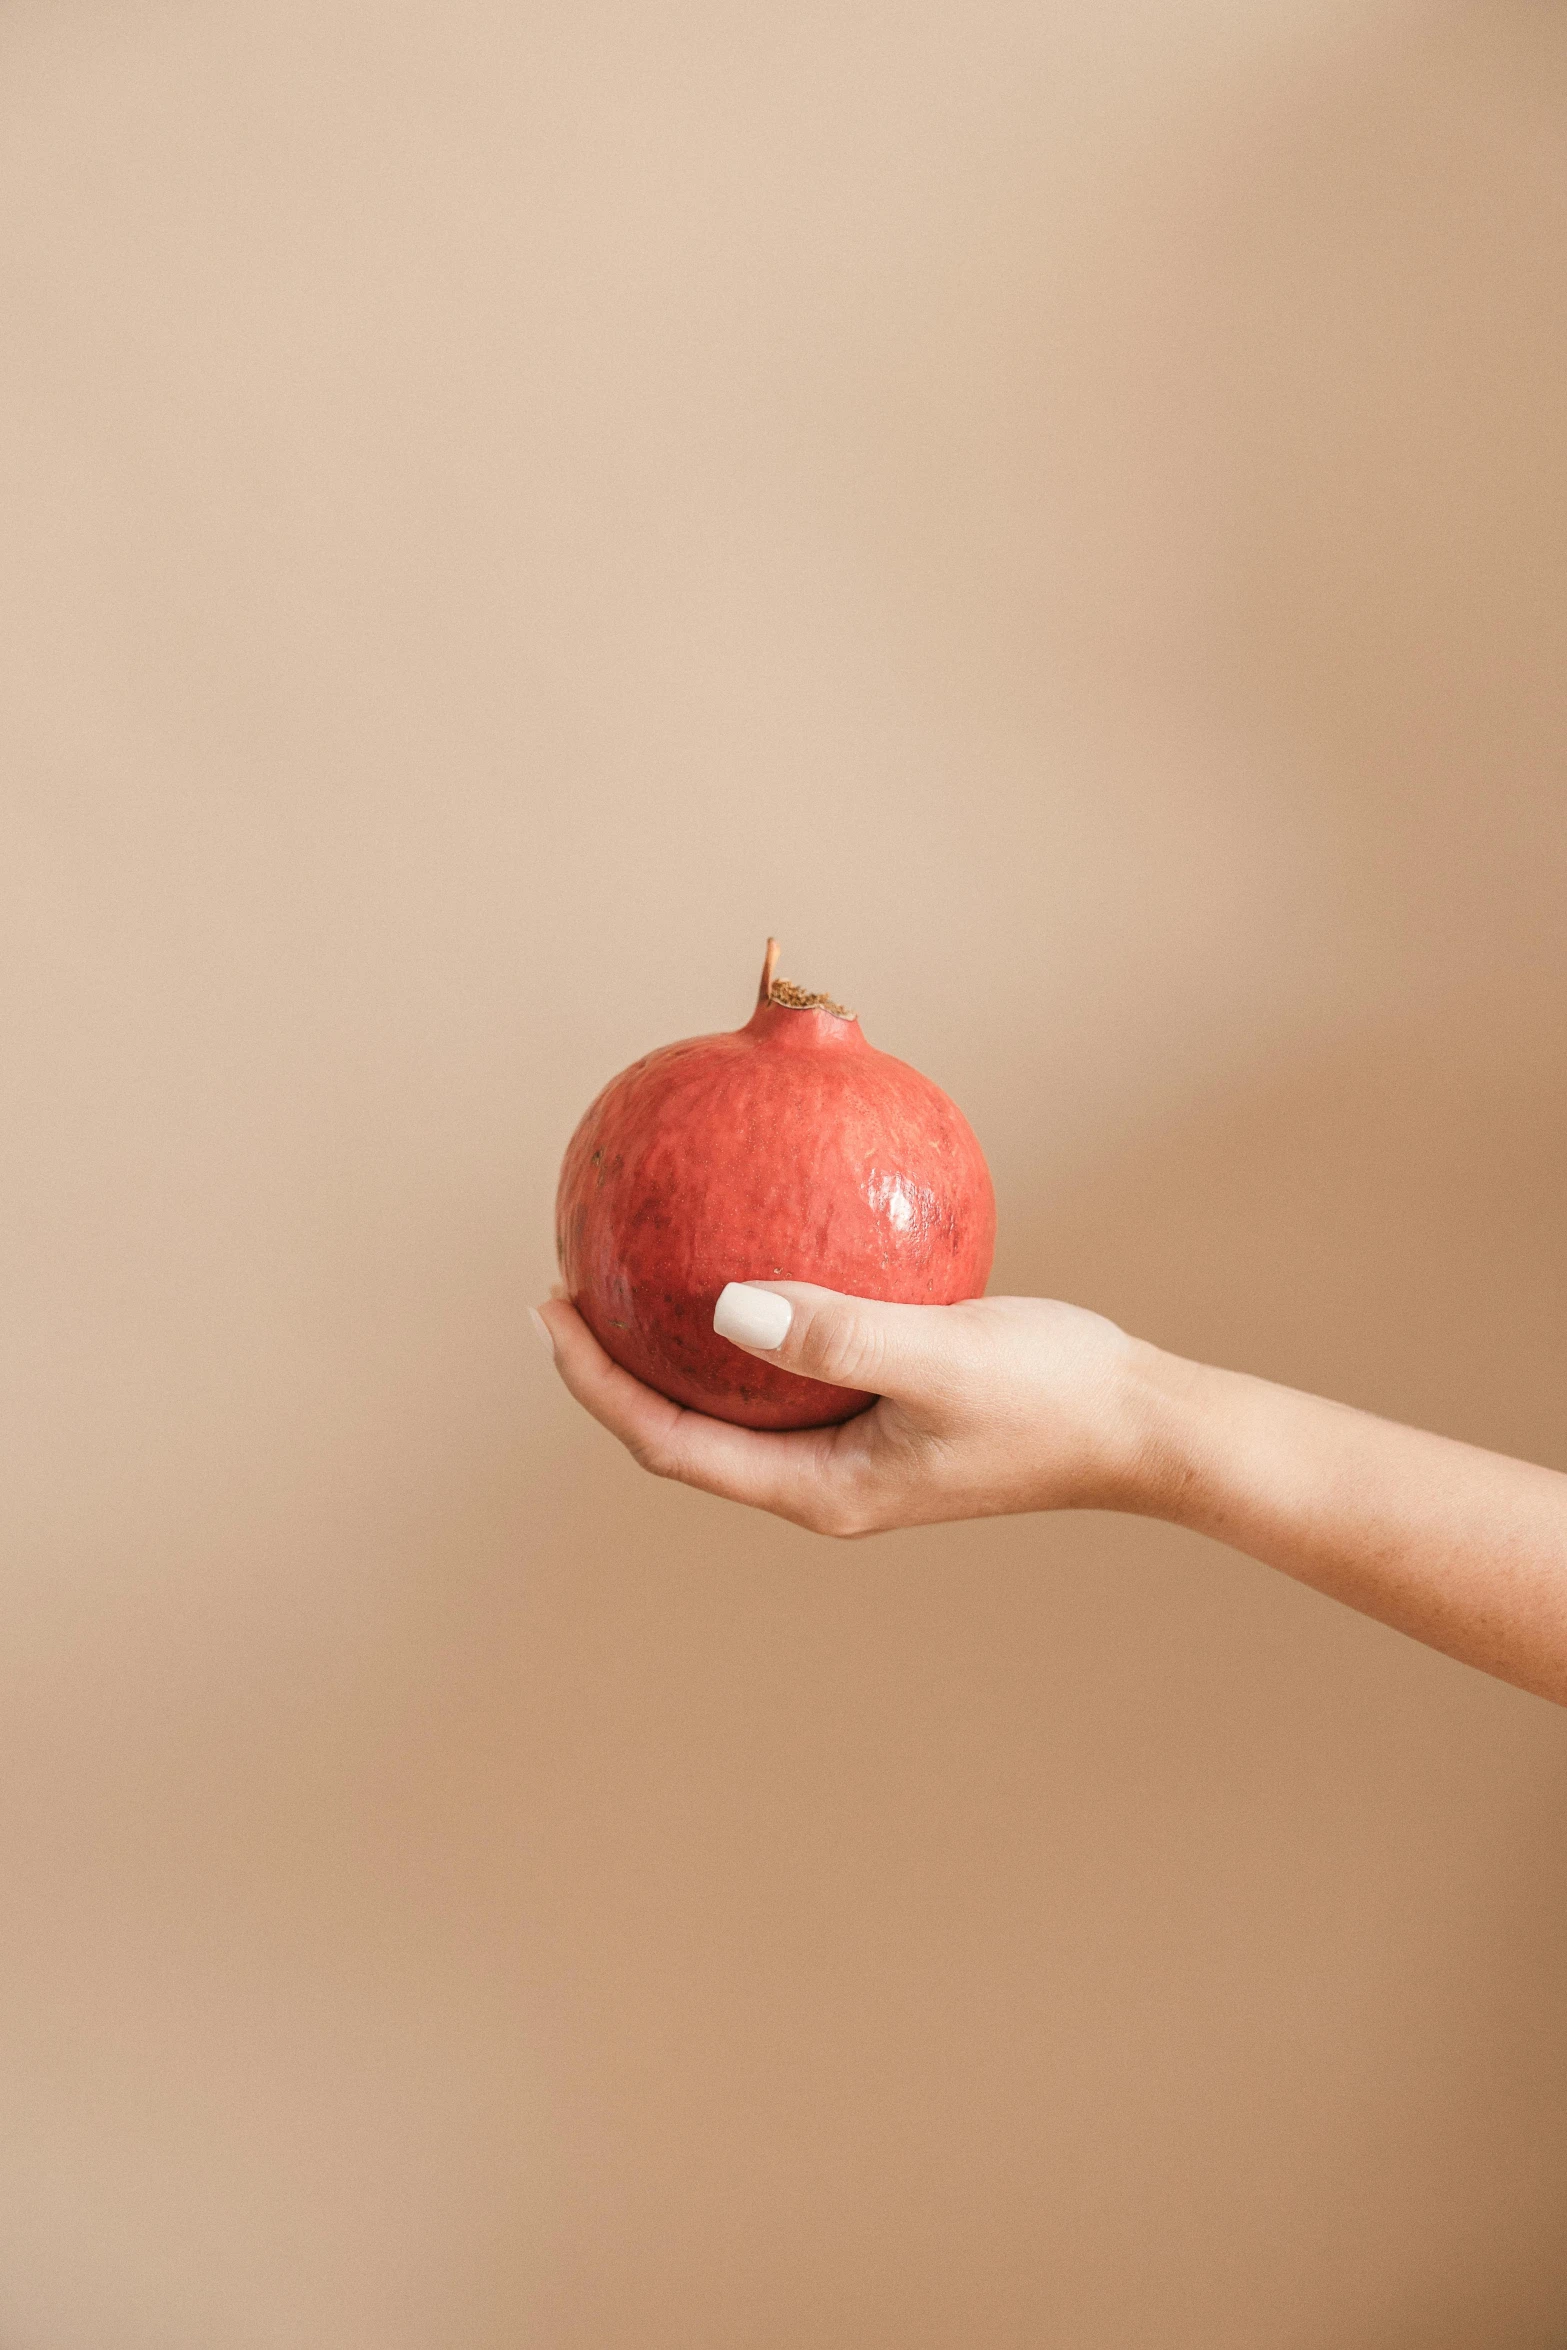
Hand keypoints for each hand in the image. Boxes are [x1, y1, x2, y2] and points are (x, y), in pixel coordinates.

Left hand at [533, 1282, 1157, 1537]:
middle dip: (613, 1369)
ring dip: (674, 1349)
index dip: (595, 1383)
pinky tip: (752, 1258)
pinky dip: (751, 1325)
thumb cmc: (1052, 1393)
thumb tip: (722, 1304)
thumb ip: (835, 1332)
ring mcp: (851, 1455)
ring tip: (631, 1276)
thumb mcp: (941, 1355)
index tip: (551, 1308)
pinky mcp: (880, 1417)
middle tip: (566, 1288)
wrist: (1140, 1424)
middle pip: (682, 1429)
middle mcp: (822, 1482)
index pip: (668, 1441)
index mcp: (818, 1488)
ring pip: (732, 1404)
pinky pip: (789, 1369)